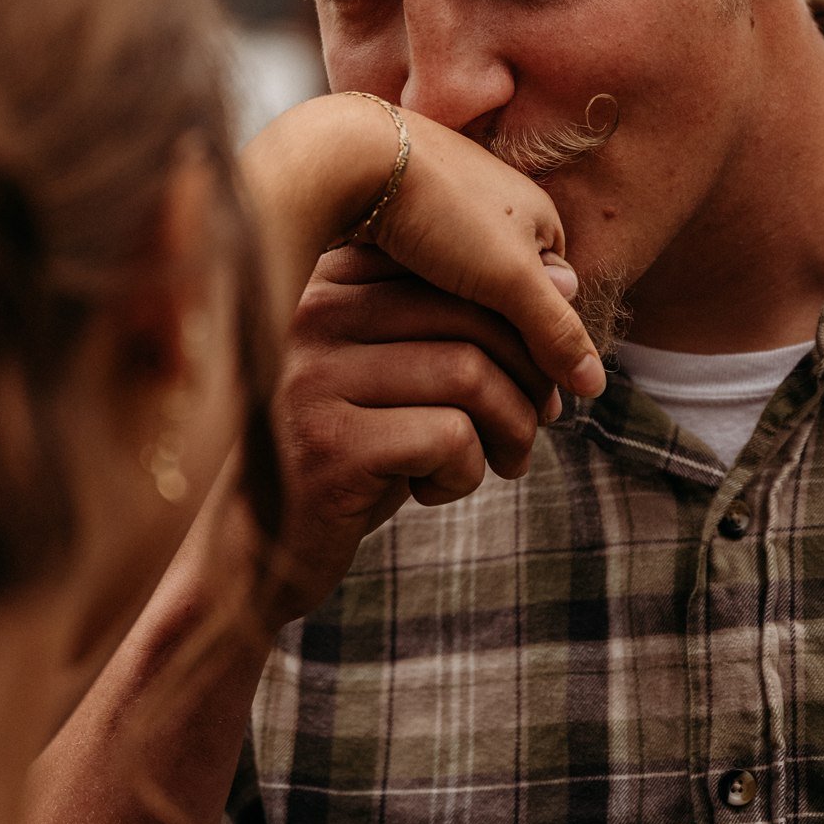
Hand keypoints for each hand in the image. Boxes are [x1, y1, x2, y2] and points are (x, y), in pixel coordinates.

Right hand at [263, 114, 604, 624]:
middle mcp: (312, 316)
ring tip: (499, 462)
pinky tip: (431, 492)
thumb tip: (568, 279)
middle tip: (535, 425)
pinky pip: (449, 438)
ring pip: (469, 374)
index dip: (517, 326)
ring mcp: (314, 378)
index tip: (532, 378)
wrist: (256, 549)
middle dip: (527, 378)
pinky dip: (466, 473)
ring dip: (509, 429)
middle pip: (470, 318)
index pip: (454, 274)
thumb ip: (467, 326)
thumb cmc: (349, 452)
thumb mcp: (402, 378)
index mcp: (330, 284)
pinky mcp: (328, 445)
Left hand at [368, 109, 603, 400]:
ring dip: (453, 310)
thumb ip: (556, 331)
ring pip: (462, 277)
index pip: (555, 294)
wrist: (351, 156)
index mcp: (538, 211)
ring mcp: (449, 202)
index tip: (520, 384)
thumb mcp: (510, 278)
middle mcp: (499, 201)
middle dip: (497, 328)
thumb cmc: (441, 211)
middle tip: (473, 372)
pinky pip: (421, 262)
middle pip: (509, 287)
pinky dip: (416, 288)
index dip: (541, 341)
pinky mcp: (403, 207)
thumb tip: (596, 385)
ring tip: (430, 344)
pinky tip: (397, 310)